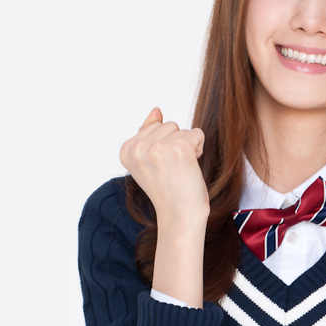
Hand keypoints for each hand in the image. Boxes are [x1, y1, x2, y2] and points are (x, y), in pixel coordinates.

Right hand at [118, 107, 209, 222]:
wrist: (180, 216)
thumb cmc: (168, 190)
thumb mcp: (150, 161)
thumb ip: (149, 134)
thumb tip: (156, 110)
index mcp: (126, 149)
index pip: (154, 127)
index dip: (164, 145)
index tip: (161, 168)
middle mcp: (137, 148)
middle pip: (168, 125)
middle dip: (176, 144)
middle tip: (173, 170)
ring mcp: (157, 148)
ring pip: (182, 129)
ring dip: (188, 148)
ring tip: (181, 170)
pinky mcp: (179, 149)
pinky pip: (197, 133)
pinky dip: (199, 149)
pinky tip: (190, 168)